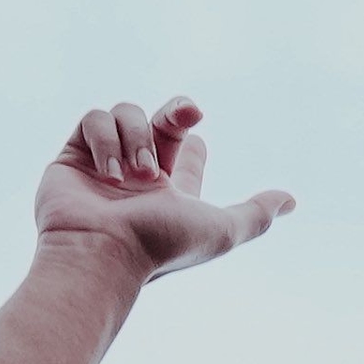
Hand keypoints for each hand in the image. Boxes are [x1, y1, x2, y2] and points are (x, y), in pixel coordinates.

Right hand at [33, 96, 293, 279]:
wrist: (103, 251)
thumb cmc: (163, 245)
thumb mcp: (223, 230)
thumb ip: (257, 214)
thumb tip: (292, 200)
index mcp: (170, 192)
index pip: (184, 155)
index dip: (192, 140)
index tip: (198, 130)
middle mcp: (136, 177)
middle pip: (158, 122)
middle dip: (176, 112)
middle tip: (190, 114)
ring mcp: (102, 166)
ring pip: (126, 115)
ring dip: (139, 139)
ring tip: (138, 177)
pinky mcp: (71, 157)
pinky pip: (93, 120)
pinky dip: (106, 139)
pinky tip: (109, 174)